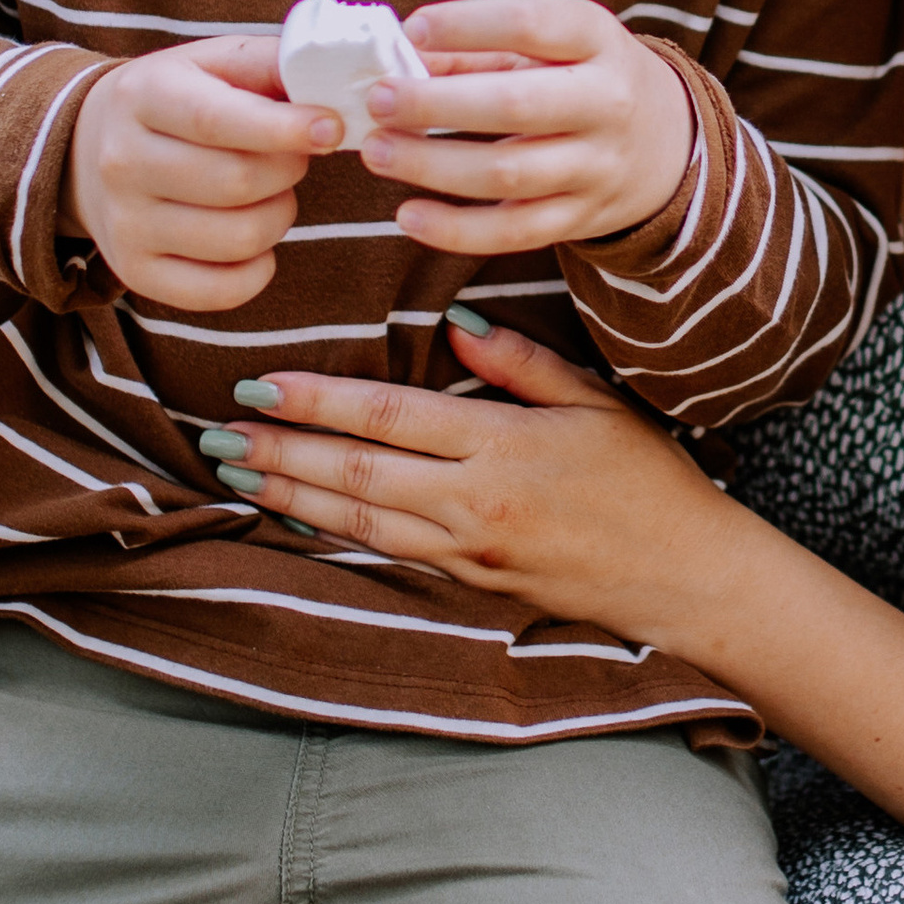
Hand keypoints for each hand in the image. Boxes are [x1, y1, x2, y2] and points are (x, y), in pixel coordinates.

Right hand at [63, 34, 341, 308]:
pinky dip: (258, 269)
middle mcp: (123, 162)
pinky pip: (223, 291)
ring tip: (270, 193)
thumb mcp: (210, 62)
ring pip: (240, 238)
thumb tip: (329, 79)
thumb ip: (268, 63)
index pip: (216, 121)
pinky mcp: (135, 272)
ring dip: (279, 215)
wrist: (89, 148)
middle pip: (238, 183)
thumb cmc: (175, 100)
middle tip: (292, 157)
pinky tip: (254, 240)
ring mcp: (125, 223)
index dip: (284, 129)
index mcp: (143, 96)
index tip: (331, 129)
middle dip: (288, 170)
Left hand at [204, 315, 727, 650]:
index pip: (388, 417)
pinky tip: (295, 514)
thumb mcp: (595, 402)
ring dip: (289, 493)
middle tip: (219, 432)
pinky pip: (387, 552)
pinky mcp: (471, 582)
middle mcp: (475, 504)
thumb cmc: (650, 480)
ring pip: (357, 520)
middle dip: (281, 450)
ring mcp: (469, 551)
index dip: (318, 400)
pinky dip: (332, 533)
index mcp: (504, 449)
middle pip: (355, 473)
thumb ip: (520, 363)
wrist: (685, 577)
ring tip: (237, 471)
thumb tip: (457, 321)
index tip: (261, 383)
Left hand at [361, 0, 694, 255]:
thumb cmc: (585, 78)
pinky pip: (513, 232)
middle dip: (436, 104)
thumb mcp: (553, 46)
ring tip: (377, 150)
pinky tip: (408, 215)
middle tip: (379, 99)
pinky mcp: (581, 218)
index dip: (468, 24)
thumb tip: (400, 58)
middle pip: (516, 105)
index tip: (413, 29)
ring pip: (507, 174)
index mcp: (598, 40)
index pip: (532, 23)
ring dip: (431, 165)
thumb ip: (478, 49)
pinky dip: (455, 230)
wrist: (666, 142)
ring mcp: (597, 167)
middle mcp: (607, 103)